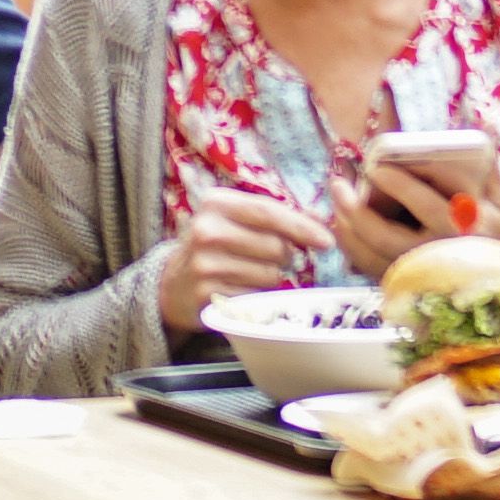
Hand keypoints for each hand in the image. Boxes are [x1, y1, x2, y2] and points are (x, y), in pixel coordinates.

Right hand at [154, 182, 337, 339]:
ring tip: (250, 272)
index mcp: (216, 202)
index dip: (302, 227)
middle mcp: (207, 230)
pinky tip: (240, 289)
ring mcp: (205, 264)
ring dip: (272, 277)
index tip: (326, 240)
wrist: (173, 283)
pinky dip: (257, 296)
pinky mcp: (207, 294)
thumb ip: (273, 216)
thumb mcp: (235, 219)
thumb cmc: (216, 246)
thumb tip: (320, 222)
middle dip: (285, 256)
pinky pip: (256, 296)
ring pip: (270, 274)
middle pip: (275, 246)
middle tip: (272, 257)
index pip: (269, 212)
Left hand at [337, 140, 499, 282]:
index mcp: (464, 227)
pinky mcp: (410, 285)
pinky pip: (371, 269)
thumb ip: (485, 157)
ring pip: (372, 255)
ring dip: (347, 228)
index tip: (376, 167)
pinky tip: (344, 226)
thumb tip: (477, 116)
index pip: (425, 204)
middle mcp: (439, 254)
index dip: (398, 184)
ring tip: (336, 202)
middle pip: (386, 236)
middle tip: (337, 184)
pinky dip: (353, 248)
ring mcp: (421, 274)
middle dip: (356, 209)